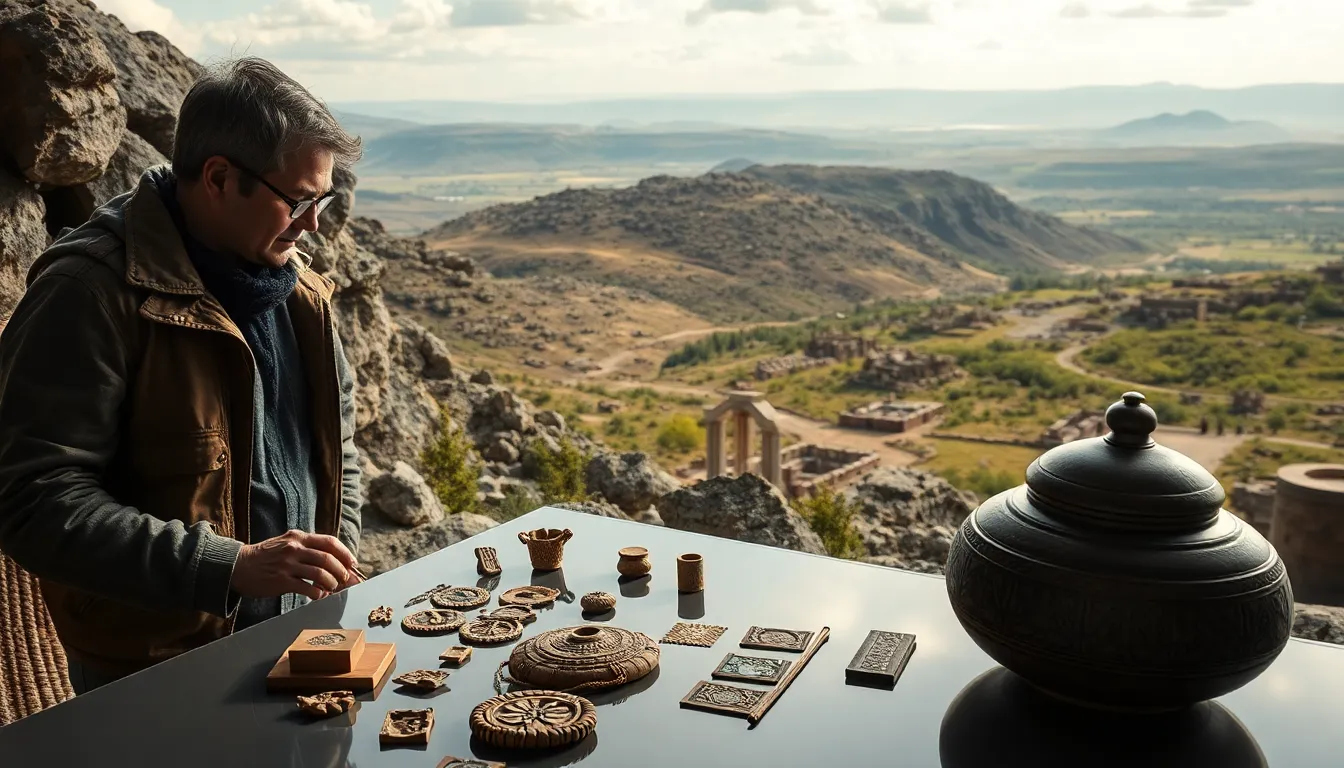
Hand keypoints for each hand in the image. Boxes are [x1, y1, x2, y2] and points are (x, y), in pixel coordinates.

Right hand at [230, 530, 358, 600]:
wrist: (239, 566)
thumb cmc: (267, 556)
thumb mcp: (287, 543)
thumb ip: (308, 548)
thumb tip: (333, 559)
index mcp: (299, 537)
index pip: (330, 542)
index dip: (345, 553)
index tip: (352, 563)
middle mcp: (294, 548)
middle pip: (328, 559)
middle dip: (341, 571)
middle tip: (345, 580)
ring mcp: (287, 564)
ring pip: (320, 573)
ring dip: (331, 583)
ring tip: (332, 588)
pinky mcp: (281, 580)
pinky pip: (306, 588)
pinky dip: (317, 593)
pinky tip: (318, 596)